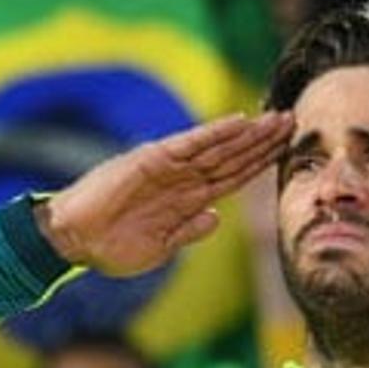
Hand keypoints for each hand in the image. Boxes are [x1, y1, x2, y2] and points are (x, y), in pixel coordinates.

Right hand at [37, 111, 291, 273]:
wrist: (74, 240)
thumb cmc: (110, 248)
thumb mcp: (159, 248)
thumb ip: (188, 232)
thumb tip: (216, 217)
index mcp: (186, 201)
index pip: (232, 178)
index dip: (260, 164)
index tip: (288, 150)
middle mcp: (182, 180)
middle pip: (232, 158)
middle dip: (263, 142)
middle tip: (294, 121)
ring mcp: (168, 168)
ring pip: (219, 147)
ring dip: (249, 134)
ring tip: (278, 119)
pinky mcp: (152, 160)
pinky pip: (190, 144)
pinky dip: (215, 133)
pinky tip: (240, 122)